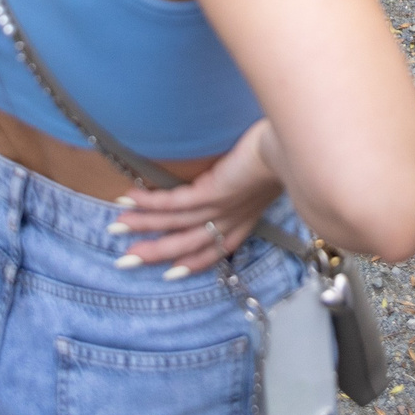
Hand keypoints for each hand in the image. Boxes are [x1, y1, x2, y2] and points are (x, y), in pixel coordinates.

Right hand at [110, 119, 283, 276]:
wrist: (296, 142)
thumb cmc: (287, 147)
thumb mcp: (270, 167)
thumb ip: (254, 174)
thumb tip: (244, 163)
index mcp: (246, 216)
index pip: (216, 247)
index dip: (192, 261)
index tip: (170, 271)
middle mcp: (231, 218)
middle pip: (188, 244)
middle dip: (155, 252)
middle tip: (126, 260)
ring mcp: (221, 207)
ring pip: (176, 225)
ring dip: (144, 227)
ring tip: (117, 228)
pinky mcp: (212, 191)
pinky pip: (174, 202)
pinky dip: (150, 203)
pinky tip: (130, 199)